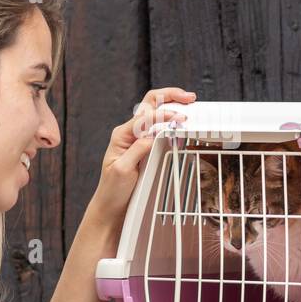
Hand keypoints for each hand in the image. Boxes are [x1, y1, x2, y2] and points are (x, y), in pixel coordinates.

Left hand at [90, 85, 196, 225]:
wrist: (110, 206)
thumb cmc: (113, 190)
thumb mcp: (123, 170)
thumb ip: (138, 150)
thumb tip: (154, 134)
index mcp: (122, 134)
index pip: (146, 116)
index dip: (165, 114)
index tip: (182, 118)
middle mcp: (129, 132)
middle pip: (150, 104)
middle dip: (170, 96)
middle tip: (190, 97)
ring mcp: (136, 138)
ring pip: (155, 112)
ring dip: (172, 104)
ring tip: (189, 103)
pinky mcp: (143, 146)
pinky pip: (158, 127)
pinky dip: (171, 119)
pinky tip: (181, 120)